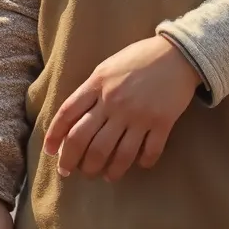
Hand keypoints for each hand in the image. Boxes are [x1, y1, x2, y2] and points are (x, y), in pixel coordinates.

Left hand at [44, 36, 201, 181]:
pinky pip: (149, 152)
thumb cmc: (139, 59)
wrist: (178, 53)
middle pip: (85, 141)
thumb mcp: (107, 68)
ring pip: (115, 154)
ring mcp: (139, 115)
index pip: (67, 114)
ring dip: (105, 170)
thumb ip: (90, 90)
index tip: (50, 153)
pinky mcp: (162, 123)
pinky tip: (138, 165)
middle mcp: (114, 102)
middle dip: (73, 162)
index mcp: (98, 84)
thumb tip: (72, 119)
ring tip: (103, 175)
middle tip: (71, 172)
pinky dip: (142, 163)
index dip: (54, 136)